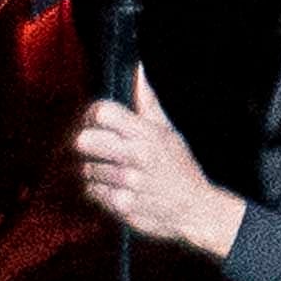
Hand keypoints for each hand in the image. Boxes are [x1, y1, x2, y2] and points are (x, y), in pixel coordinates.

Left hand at [73, 75, 241, 258]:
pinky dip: (99, 191)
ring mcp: (128, 182)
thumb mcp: (168, 131)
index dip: (92, 115)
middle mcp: (136, 156)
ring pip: (87, 168)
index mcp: (147, 134)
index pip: (103, 113)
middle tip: (95, 148)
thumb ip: (147, 101)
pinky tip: (115, 189)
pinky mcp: (122, 205)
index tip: (93, 121)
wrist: (195, 210)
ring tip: (113, 173)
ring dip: (95, 170)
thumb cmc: (181, 168)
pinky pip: (92, 192)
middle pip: (85, 141)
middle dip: (86, 144)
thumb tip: (138, 70)